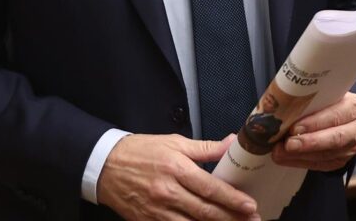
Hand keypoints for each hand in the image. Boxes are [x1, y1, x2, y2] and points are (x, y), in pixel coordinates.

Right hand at [97, 133, 259, 220]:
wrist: (105, 165)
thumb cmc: (140, 152)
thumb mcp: (174, 142)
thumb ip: (205, 148)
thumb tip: (230, 143)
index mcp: (176, 169)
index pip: (210, 188)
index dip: (232, 199)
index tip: (249, 205)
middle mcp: (167, 192)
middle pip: (205, 211)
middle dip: (231, 218)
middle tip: (251, 220)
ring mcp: (157, 211)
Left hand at [271, 92, 355, 170]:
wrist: (339, 113)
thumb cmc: (328, 100)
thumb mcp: (325, 94)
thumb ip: (310, 101)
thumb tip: (281, 109)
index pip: (336, 115)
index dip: (315, 123)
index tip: (295, 128)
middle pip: (335, 139)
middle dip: (308, 143)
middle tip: (287, 145)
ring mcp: (352, 146)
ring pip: (326, 155)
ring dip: (300, 155)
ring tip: (280, 152)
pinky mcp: (342, 160)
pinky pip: (321, 164)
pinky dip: (301, 162)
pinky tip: (287, 158)